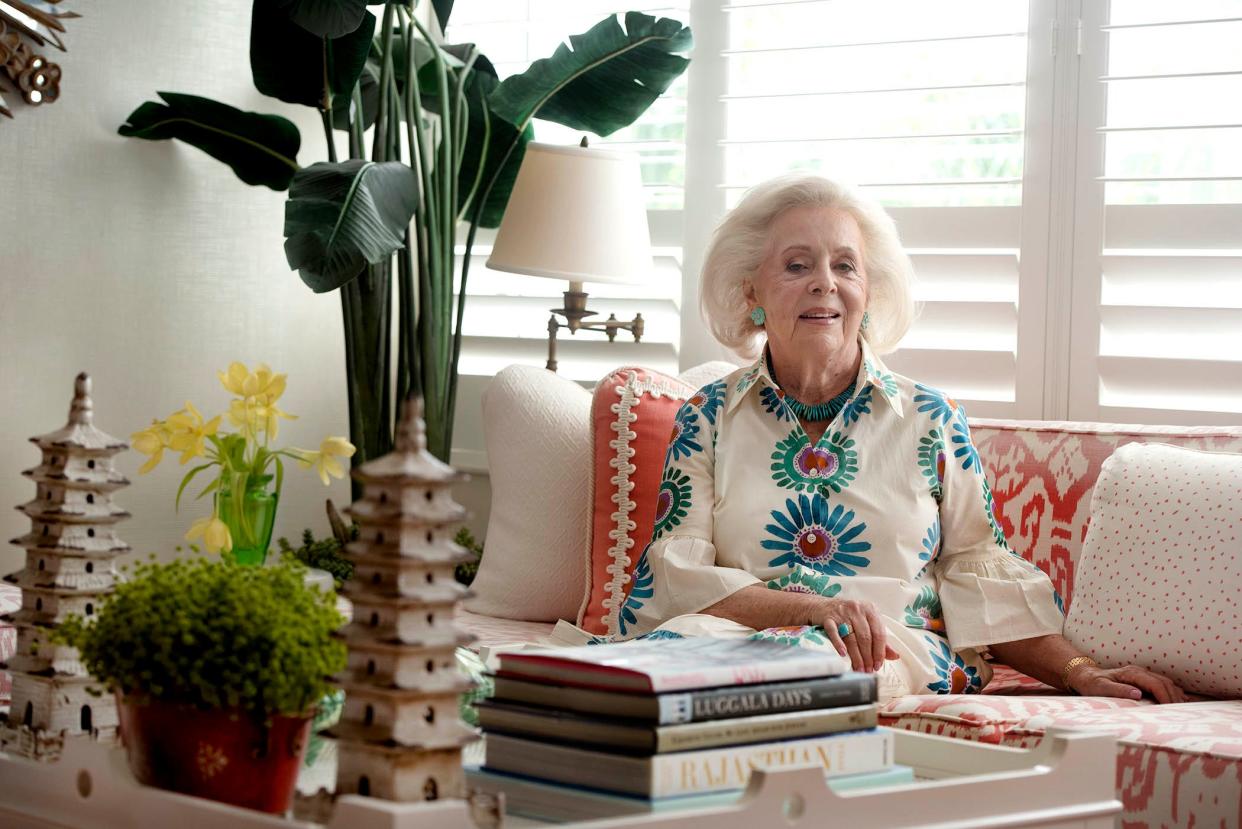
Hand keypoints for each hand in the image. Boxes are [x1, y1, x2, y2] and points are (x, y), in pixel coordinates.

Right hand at [818, 598, 898, 672]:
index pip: (879, 633)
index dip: (880, 651)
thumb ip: (879, 638)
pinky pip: (834, 632)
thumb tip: (895, 655)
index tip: (878, 665)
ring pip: (852, 638)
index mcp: (870, 609)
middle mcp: (857, 609)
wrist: (820, 606)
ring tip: (858, 669)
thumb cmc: (846, 616)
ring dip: (856, 656)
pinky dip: (839, 644)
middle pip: (866, 637)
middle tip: (868, 670)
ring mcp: (842, 613)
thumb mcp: (865, 623)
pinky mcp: (828, 617)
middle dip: (868, 657)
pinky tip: (843, 654)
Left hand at [1068, 664, 1187, 703]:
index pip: (1156, 684)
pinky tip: (1177, 703)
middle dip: (1174, 698)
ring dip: (1175, 696)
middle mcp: (1139, 672)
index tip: (1171, 710)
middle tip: (1179, 715)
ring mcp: (1142, 675)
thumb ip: (1118, 690)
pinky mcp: (1142, 680)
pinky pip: (1162, 685)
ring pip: (1166, 683)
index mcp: (1132, 673)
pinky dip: (1171, 693)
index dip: (1166, 697)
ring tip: (1179, 711)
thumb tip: (1137, 694)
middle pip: (1164, 683)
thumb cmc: (1092, 683)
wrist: (1086, 676)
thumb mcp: (1101, 688)